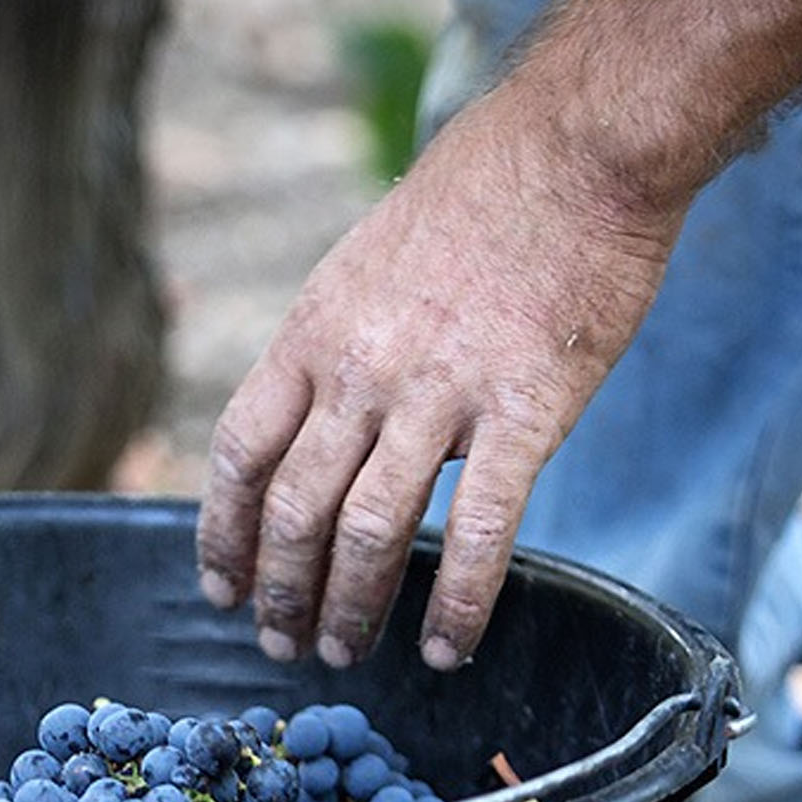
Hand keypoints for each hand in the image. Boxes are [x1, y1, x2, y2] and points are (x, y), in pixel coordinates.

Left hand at [194, 74, 681, 670]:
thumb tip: (308, 432)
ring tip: (346, 653)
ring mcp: (440, 393)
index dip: (223, 534)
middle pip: (295, 509)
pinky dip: (457, 605)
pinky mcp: (524, 412)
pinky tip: (448, 648)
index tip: (222, 589)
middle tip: (285, 646)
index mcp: (314, 333)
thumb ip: (332, 352)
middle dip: (282, 593)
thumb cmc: (477, 202)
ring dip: (351, 608)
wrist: (578, 149)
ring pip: (371, 532)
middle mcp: (361, 369)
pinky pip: (478, 532)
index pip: (241, 453)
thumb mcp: (362, 267)